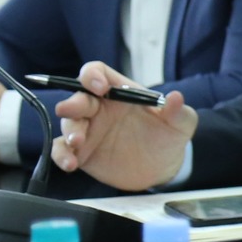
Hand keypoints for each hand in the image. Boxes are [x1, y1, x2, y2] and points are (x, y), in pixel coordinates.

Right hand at [50, 62, 194, 189]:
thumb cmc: (169, 136)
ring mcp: (89, 130)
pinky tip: (70, 164)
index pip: (97, 73)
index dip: (92, 75)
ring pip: (68, 123)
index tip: (98, 86)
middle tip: (70, 110)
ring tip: (77, 142)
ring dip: (69, 130)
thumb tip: (176, 97)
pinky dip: (61, 155)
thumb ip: (178, 110)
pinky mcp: (82, 153)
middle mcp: (99, 108)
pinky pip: (63, 150)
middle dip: (72, 103)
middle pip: (77, 97)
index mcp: (119, 92)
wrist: (163, 168)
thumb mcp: (180, 123)